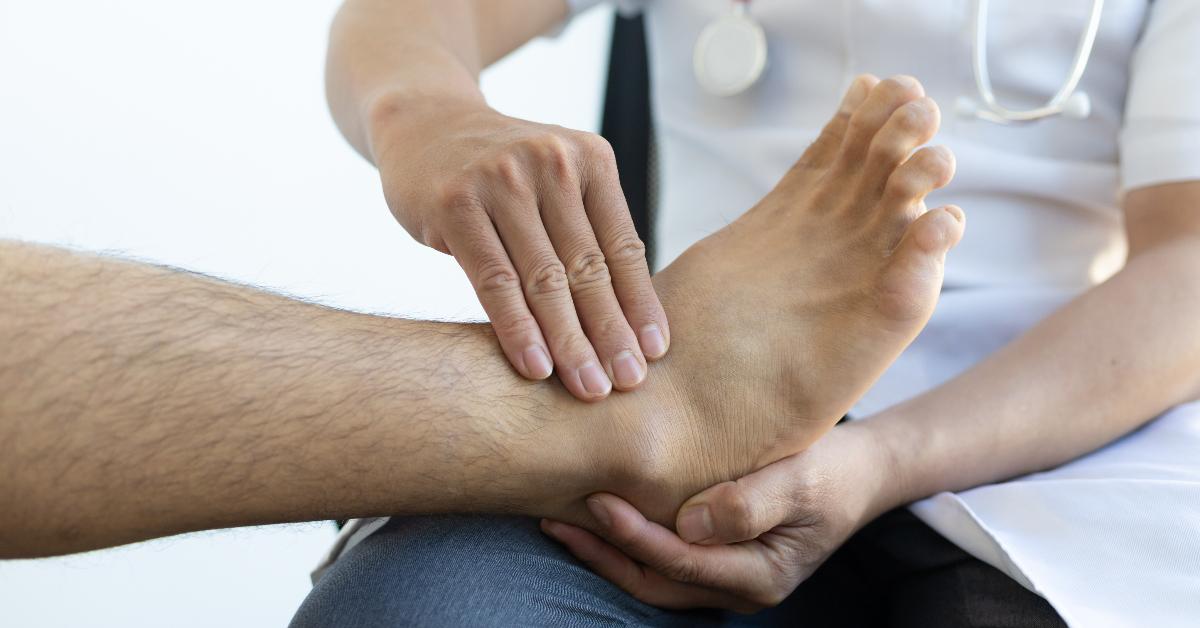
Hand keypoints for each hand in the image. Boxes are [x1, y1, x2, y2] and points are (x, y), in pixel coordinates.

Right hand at [370, 97, 668, 400]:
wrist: (421, 122)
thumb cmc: (499, 172)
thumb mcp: (553, 183)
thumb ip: (586, 233)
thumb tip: (629, 321)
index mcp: (590, 159)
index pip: (623, 246)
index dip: (640, 305)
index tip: (654, 355)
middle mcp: (552, 162)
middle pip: (588, 267)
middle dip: (611, 333)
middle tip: (628, 384)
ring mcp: (501, 179)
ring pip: (544, 279)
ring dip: (570, 342)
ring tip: (589, 388)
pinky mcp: (455, 202)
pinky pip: (494, 280)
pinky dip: (517, 328)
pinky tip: (535, 367)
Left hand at [541, 422, 899, 611]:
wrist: (862, 473)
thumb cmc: (834, 470)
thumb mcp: (801, 479)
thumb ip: (749, 503)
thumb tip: (690, 524)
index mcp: (760, 576)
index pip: (681, 562)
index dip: (635, 535)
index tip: (598, 500)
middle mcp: (739, 589)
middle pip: (655, 582)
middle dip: (602, 555)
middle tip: (555, 518)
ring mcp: (728, 580)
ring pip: (654, 578)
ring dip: (607, 553)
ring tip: (562, 519)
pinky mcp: (719, 560)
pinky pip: (665, 562)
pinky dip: (629, 544)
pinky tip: (601, 516)